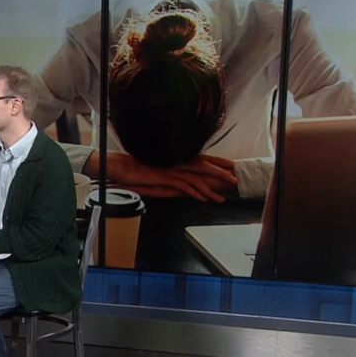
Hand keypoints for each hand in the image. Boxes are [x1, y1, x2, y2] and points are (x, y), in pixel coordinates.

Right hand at [103, 152, 236, 201]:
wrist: (121, 167)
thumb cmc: (136, 168)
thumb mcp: (156, 167)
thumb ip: (168, 170)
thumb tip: (177, 175)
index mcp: (175, 157)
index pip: (200, 158)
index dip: (216, 161)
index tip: (230, 164)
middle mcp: (176, 161)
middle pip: (204, 165)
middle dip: (221, 172)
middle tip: (234, 178)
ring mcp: (171, 169)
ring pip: (197, 177)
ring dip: (211, 187)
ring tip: (221, 196)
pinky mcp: (165, 178)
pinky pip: (185, 186)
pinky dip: (196, 193)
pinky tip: (203, 199)